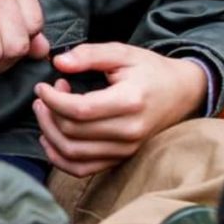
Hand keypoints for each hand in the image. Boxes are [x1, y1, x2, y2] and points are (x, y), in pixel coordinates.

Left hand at [32, 44, 209, 178]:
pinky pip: (82, 170)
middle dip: (48, 113)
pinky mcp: (121, 158)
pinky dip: (59, 158)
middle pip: (73, 132)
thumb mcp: (123, 53)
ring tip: (45, 112)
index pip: (80, 109)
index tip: (42, 86)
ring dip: (49, 133)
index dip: (53, 99)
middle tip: (44, 95)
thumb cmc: (150, 70)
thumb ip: (89, 54)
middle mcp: (129, 131)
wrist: (182, 93)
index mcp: (130, 101)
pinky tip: (49, 138)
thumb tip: (59, 62)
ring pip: (73, 153)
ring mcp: (126, 149)